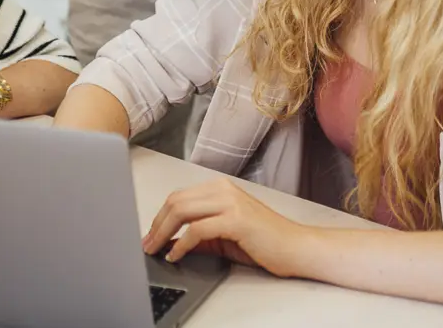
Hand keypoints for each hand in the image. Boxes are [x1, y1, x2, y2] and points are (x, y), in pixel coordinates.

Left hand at [142, 179, 312, 276]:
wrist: (295, 247)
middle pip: (175, 201)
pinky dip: (181, 244)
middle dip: (156, 225)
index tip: (150, 236)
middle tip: (146, 245)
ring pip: (182, 211)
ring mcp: (230, 202)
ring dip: (163, 233)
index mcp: (220, 189)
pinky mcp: (236, 219)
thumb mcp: (225, 236)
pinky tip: (176, 254)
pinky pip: (197, 229)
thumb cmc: (265, 242)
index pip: (179, 197)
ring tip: (155, 250)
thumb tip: (171, 242)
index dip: (159, 217)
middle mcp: (223, 190)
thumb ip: (199, 235)